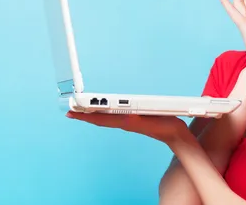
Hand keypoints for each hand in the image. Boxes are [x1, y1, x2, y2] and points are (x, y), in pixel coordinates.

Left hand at [66, 111, 189, 144]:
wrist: (175, 135)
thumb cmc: (165, 127)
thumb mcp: (153, 123)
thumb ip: (138, 121)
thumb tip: (124, 118)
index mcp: (126, 121)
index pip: (101, 118)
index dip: (86, 115)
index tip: (72, 112)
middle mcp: (124, 122)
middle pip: (100, 118)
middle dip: (84, 114)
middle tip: (69, 110)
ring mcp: (128, 121)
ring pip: (105, 118)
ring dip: (91, 113)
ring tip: (80, 110)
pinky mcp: (133, 120)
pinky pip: (112, 117)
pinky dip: (102, 113)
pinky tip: (100, 111)